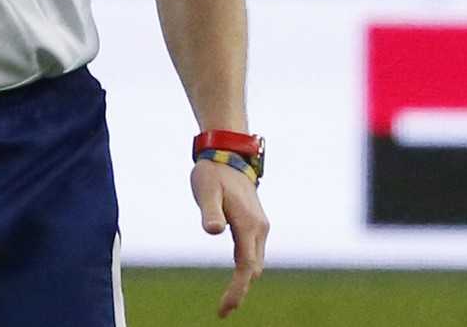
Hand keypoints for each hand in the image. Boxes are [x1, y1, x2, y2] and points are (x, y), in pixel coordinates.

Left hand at [191, 159, 268, 317]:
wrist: (228, 155)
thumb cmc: (213, 173)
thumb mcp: (206, 190)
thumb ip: (210, 212)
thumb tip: (214, 231)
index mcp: (248, 225)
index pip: (246, 267)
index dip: (237, 289)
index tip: (225, 308)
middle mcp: (259, 229)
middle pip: (252, 269)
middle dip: (240, 290)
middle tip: (223, 310)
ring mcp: (259, 227)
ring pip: (255, 262)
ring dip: (244, 281)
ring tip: (228, 300)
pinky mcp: (255, 224)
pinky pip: (253, 253)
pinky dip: (246, 268)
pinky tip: (236, 276)